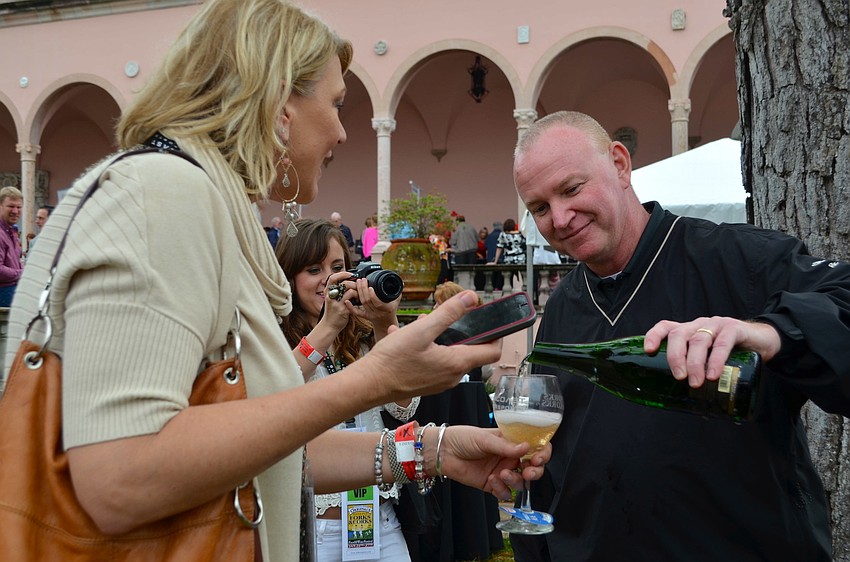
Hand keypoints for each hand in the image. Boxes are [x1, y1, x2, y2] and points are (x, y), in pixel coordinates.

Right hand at [319, 271, 353, 332]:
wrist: (329, 325)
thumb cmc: (332, 311)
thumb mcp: (330, 299)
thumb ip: (336, 291)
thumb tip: (347, 280)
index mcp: (327, 292)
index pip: (333, 278)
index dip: (342, 274)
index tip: (349, 274)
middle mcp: (331, 297)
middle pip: (344, 283)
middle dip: (353, 283)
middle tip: (357, 287)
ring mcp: (336, 303)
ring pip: (350, 291)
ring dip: (357, 292)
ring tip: (357, 295)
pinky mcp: (343, 310)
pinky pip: (353, 301)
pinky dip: (357, 300)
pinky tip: (358, 302)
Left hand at [345, 278, 399, 335]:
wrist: (386, 322)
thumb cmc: (391, 309)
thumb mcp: (396, 301)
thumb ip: (398, 292)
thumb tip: (402, 282)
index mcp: (386, 309)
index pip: (377, 302)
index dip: (373, 295)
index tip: (371, 286)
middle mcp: (377, 312)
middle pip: (367, 301)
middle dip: (363, 289)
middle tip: (362, 280)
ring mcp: (370, 314)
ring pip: (362, 303)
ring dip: (358, 292)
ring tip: (358, 282)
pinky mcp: (364, 316)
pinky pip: (356, 313)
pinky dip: (350, 307)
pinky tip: (346, 301)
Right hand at [357, 290, 501, 400]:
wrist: (369, 385)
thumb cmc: (393, 361)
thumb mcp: (422, 329)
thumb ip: (448, 313)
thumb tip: (470, 298)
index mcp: (457, 363)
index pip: (492, 351)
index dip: (496, 334)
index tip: (492, 320)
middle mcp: (453, 376)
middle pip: (471, 350)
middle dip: (460, 330)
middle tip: (446, 316)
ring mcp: (440, 382)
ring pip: (450, 354)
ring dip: (440, 337)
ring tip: (421, 325)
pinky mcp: (428, 383)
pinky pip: (436, 361)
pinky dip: (428, 348)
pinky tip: (407, 339)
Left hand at [433, 425, 549, 500]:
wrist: (443, 452)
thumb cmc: (463, 438)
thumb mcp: (485, 438)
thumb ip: (506, 446)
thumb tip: (527, 447)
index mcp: (511, 442)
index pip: (535, 447)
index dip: (542, 453)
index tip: (538, 458)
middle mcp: (509, 457)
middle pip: (532, 468)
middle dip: (535, 471)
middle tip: (528, 471)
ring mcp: (502, 472)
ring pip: (520, 482)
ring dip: (515, 480)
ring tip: (502, 474)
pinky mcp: (492, 485)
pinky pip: (505, 493)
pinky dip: (501, 489)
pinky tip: (492, 480)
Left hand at [644, 316, 780, 387]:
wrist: (764, 341)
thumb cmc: (733, 353)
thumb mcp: (712, 360)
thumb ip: (703, 377)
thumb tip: (697, 410)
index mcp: (689, 331)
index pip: (666, 327)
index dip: (654, 335)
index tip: (648, 351)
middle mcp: (699, 325)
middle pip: (679, 334)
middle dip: (675, 356)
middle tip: (679, 377)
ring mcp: (716, 325)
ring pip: (699, 339)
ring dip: (695, 362)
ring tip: (696, 382)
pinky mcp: (734, 329)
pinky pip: (723, 343)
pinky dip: (716, 359)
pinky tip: (714, 374)